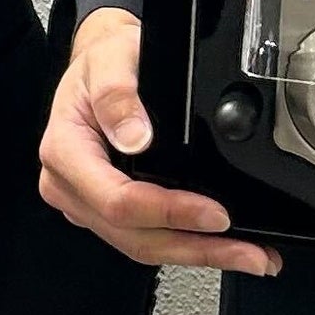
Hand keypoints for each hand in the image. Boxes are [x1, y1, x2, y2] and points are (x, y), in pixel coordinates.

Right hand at [36, 6, 279, 276]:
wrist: (102, 62)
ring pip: (142, 246)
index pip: (117, 201)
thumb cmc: (105, 60)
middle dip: (196, 248)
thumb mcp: (110, 59)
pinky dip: (186, 244)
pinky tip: (221, 244)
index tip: (215, 214)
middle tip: (249, 252)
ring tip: (248, 254)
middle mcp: (70, 185)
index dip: (169, 213)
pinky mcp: (108, 211)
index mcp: (65, 151)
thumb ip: (117, 94)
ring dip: (197, 254)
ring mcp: (88, 202)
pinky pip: (146, 238)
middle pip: (134, 237)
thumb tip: (135, 137)